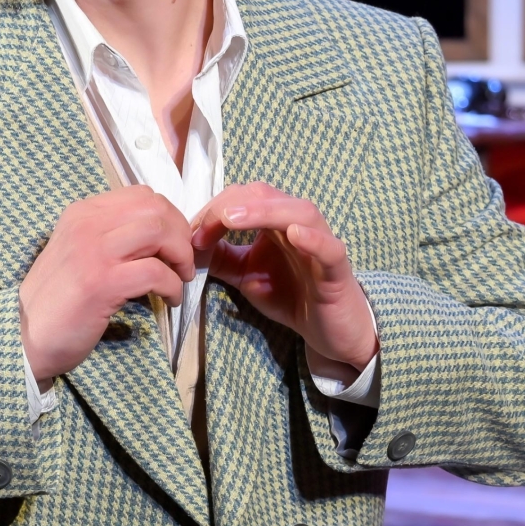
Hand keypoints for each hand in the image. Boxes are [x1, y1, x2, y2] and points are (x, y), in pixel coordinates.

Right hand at [19, 185, 194, 387]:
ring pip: (158, 232)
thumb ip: (108, 237)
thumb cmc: (55, 298)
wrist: (24, 334)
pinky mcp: (101, 283)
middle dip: (180, 235)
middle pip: (155, 208)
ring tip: (179, 279)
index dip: (169, 217)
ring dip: (180, 257)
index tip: (174, 244)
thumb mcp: (76, 253)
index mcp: (81, 213)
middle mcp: (86, 224)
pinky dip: (172, 286)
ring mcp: (93, 252)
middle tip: (182, 263)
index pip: (141, 195)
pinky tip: (168, 300)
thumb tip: (158, 237)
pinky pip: (155, 273)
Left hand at [190, 182, 378, 370]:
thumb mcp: (244, 274)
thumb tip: (186, 246)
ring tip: (232, 218)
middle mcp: (297, 223)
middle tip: (202, 227)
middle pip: (264, 194)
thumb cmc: (289, 294)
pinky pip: (330, 248)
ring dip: (263, 211)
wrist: (328, 331)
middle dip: (229, 205)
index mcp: (274, 221)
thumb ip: (219, 258)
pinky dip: (313, 239)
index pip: (241, 198)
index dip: (213, 210)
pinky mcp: (337, 270)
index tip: (191, 234)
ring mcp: (320, 243)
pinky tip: (294, 234)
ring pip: (299, 211)